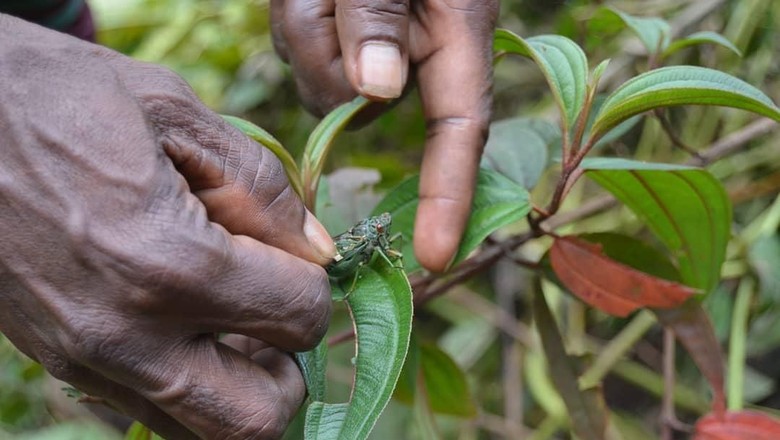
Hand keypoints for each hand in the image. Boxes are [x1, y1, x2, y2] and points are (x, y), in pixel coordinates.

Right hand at [0, 15, 334, 438]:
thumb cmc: (57, 98)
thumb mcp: (173, 113)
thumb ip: (261, 188)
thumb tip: (316, 249)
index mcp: (170, 264)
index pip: (301, 317)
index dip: (315, 284)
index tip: (293, 254)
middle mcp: (129, 335)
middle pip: (258, 420)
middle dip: (290, 369)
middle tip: (277, 312)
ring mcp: (87, 360)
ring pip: (201, 429)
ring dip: (240, 388)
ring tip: (235, 324)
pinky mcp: (59, 362)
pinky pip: (146, 408)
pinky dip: (185, 384)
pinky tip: (180, 324)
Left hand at [271, 0, 498, 271]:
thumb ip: (379, 14)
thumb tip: (376, 90)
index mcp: (454, 28)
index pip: (459, 127)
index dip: (450, 198)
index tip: (434, 258)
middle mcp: (419, 51)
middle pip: (355, 108)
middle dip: (325, 59)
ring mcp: (378, 48)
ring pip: (318, 84)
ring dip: (306, 25)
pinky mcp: (343, 38)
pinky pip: (299, 51)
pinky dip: (297, 13)